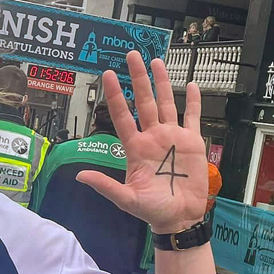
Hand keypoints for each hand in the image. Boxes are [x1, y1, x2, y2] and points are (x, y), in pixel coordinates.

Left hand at [77, 51, 206, 233]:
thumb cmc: (153, 210)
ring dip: (162, 83)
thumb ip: (105, 186)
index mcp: (135, 147)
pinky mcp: (192, 142)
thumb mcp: (127, 199)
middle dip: (138, 78)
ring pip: (165, 103)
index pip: (123, 115)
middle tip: (132, 55)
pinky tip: (190, 85)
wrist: (180, 218)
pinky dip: (193, 102)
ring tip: (156, 62)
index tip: (109, 75)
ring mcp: (172, 137)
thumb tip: (80, 176)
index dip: (116, 95)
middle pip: (143, 101)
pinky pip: (192, 117)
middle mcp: (152, 137)